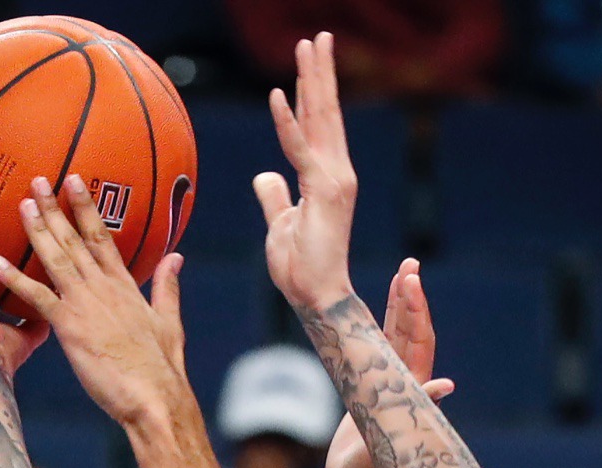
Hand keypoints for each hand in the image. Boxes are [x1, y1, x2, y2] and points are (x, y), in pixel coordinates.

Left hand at [0, 175, 186, 426]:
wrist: (154, 396)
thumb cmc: (162, 367)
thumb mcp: (169, 321)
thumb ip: (166, 286)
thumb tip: (175, 258)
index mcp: (125, 286)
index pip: (103, 237)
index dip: (86, 208)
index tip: (73, 182)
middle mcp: (103, 287)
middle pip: (75, 240)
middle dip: (55, 208)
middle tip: (37, 181)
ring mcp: (85, 304)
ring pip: (56, 258)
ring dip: (37, 230)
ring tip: (21, 204)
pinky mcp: (70, 327)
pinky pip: (38, 297)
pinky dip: (16, 279)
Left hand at [253, 32, 356, 314]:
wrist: (317, 297)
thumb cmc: (301, 268)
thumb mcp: (280, 224)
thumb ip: (275, 196)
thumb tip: (264, 174)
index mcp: (327, 176)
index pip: (320, 125)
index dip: (313, 90)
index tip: (310, 59)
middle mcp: (337, 172)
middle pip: (326, 112)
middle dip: (321, 72)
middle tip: (318, 36)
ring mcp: (333, 180)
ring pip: (320, 120)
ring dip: (312, 80)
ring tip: (310, 44)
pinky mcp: (321, 192)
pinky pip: (299, 150)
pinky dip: (286, 123)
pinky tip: (276, 94)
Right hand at [325, 258, 453, 467]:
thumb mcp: (390, 446)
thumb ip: (416, 415)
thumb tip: (446, 386)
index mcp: (410, 394)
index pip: (418, 344)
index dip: (416, 312)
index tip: (411, 283)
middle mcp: (405, 386)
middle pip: (411, 333)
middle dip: (411, 298)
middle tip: (410, 264)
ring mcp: (391, 387)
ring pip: (397, 338)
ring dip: (400, 306)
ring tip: (403, 272)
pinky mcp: (375, 391)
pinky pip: (381, 351)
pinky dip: (382, 325)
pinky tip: (380, 306)